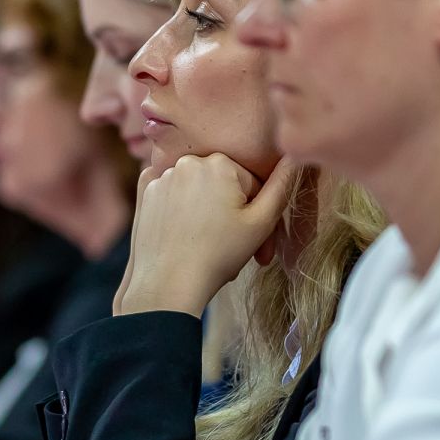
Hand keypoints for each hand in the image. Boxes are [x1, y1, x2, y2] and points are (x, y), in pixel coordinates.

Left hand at [118, 155, 295, 316]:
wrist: (166, 284)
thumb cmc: (217, 256)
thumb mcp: (261, 223)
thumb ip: (284, 185)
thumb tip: (296, 155)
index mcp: (220, 162)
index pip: (250, 183)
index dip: (256, 213)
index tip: (257, 241)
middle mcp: (188, 160)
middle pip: (222, 184)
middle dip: (230, 210)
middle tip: (232, 245)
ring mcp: (161, 174)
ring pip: (196, 188)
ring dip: (205, 208)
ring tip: (207, 240)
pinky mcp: (143, 191)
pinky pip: (169, 190)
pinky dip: (177, 205)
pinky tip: (182, 228)